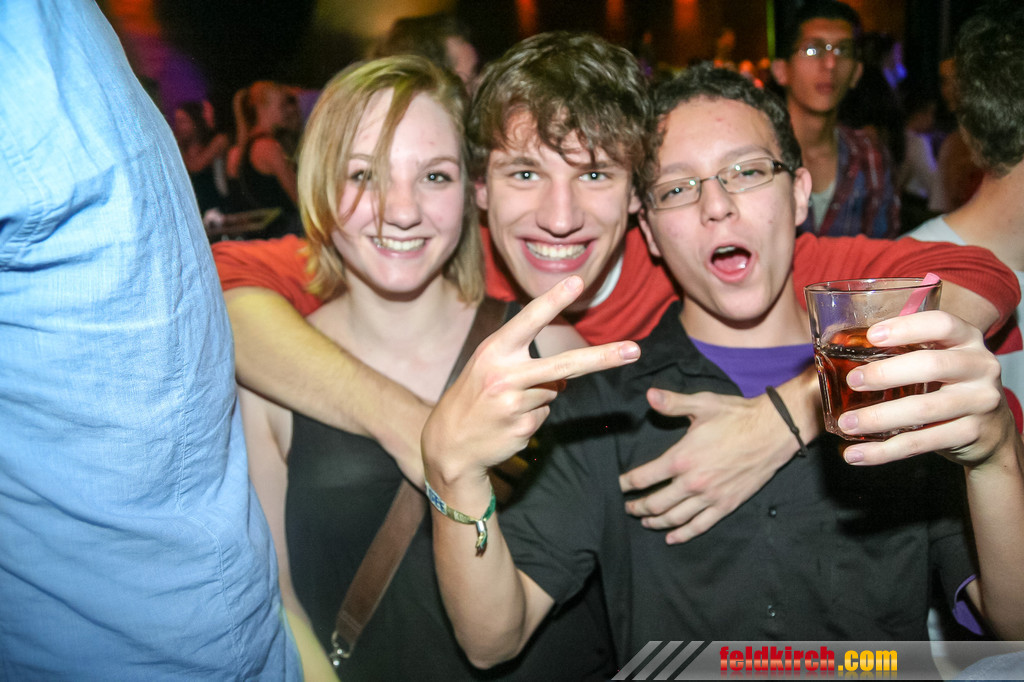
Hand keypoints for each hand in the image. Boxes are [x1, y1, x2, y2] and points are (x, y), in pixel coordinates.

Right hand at [422, 276, 640, 484]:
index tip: (577, 282)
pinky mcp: (523, 429)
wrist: (450, 444)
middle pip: (564, 365)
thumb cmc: (475, 396)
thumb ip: (525, 363)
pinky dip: (533, 416)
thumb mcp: (490, 368)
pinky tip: (509, 421)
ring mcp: (515, 405)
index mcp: (494, 351)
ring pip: (554, 392)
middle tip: (635, 350)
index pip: (529, 320)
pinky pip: (546, 414)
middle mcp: (505, 375)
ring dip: (539, 396)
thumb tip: (567, 380)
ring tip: (508, 404)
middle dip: (603, 357)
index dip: (554, 300)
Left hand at [618, 388, 796, 543]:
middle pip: (656, 503)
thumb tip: (649, 395)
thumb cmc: (736, 416)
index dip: (627, 483)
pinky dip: (683, 534)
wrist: (773, 432)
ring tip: (644, 521)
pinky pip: (700, 526)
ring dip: (655, 522)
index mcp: (681, 458)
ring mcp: (710, 497)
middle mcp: (692, 482)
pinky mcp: (726, 505)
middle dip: (637, 506)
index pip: (644, 477)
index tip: (618, 485)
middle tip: (628, 506)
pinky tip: (671, 538)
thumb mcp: (702, 404)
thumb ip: (673, 403)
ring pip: (675, 518)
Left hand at [835, 310, 1014, 467]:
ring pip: (923, 409)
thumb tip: (842, 352)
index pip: (942, 323)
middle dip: (885, 373)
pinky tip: (856, 454)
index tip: (872, 336)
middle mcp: (980, 366)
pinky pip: (921, 443)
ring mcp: (980, 402)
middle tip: (852, 381)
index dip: (906, 327)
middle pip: (930, 365)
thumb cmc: (950, 386)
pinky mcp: (971, 434)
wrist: (993, 432)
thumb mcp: (941, 361)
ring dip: (878, 418)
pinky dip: (884, 451)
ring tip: (846, 423)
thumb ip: (907, 352)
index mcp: (968, 340)